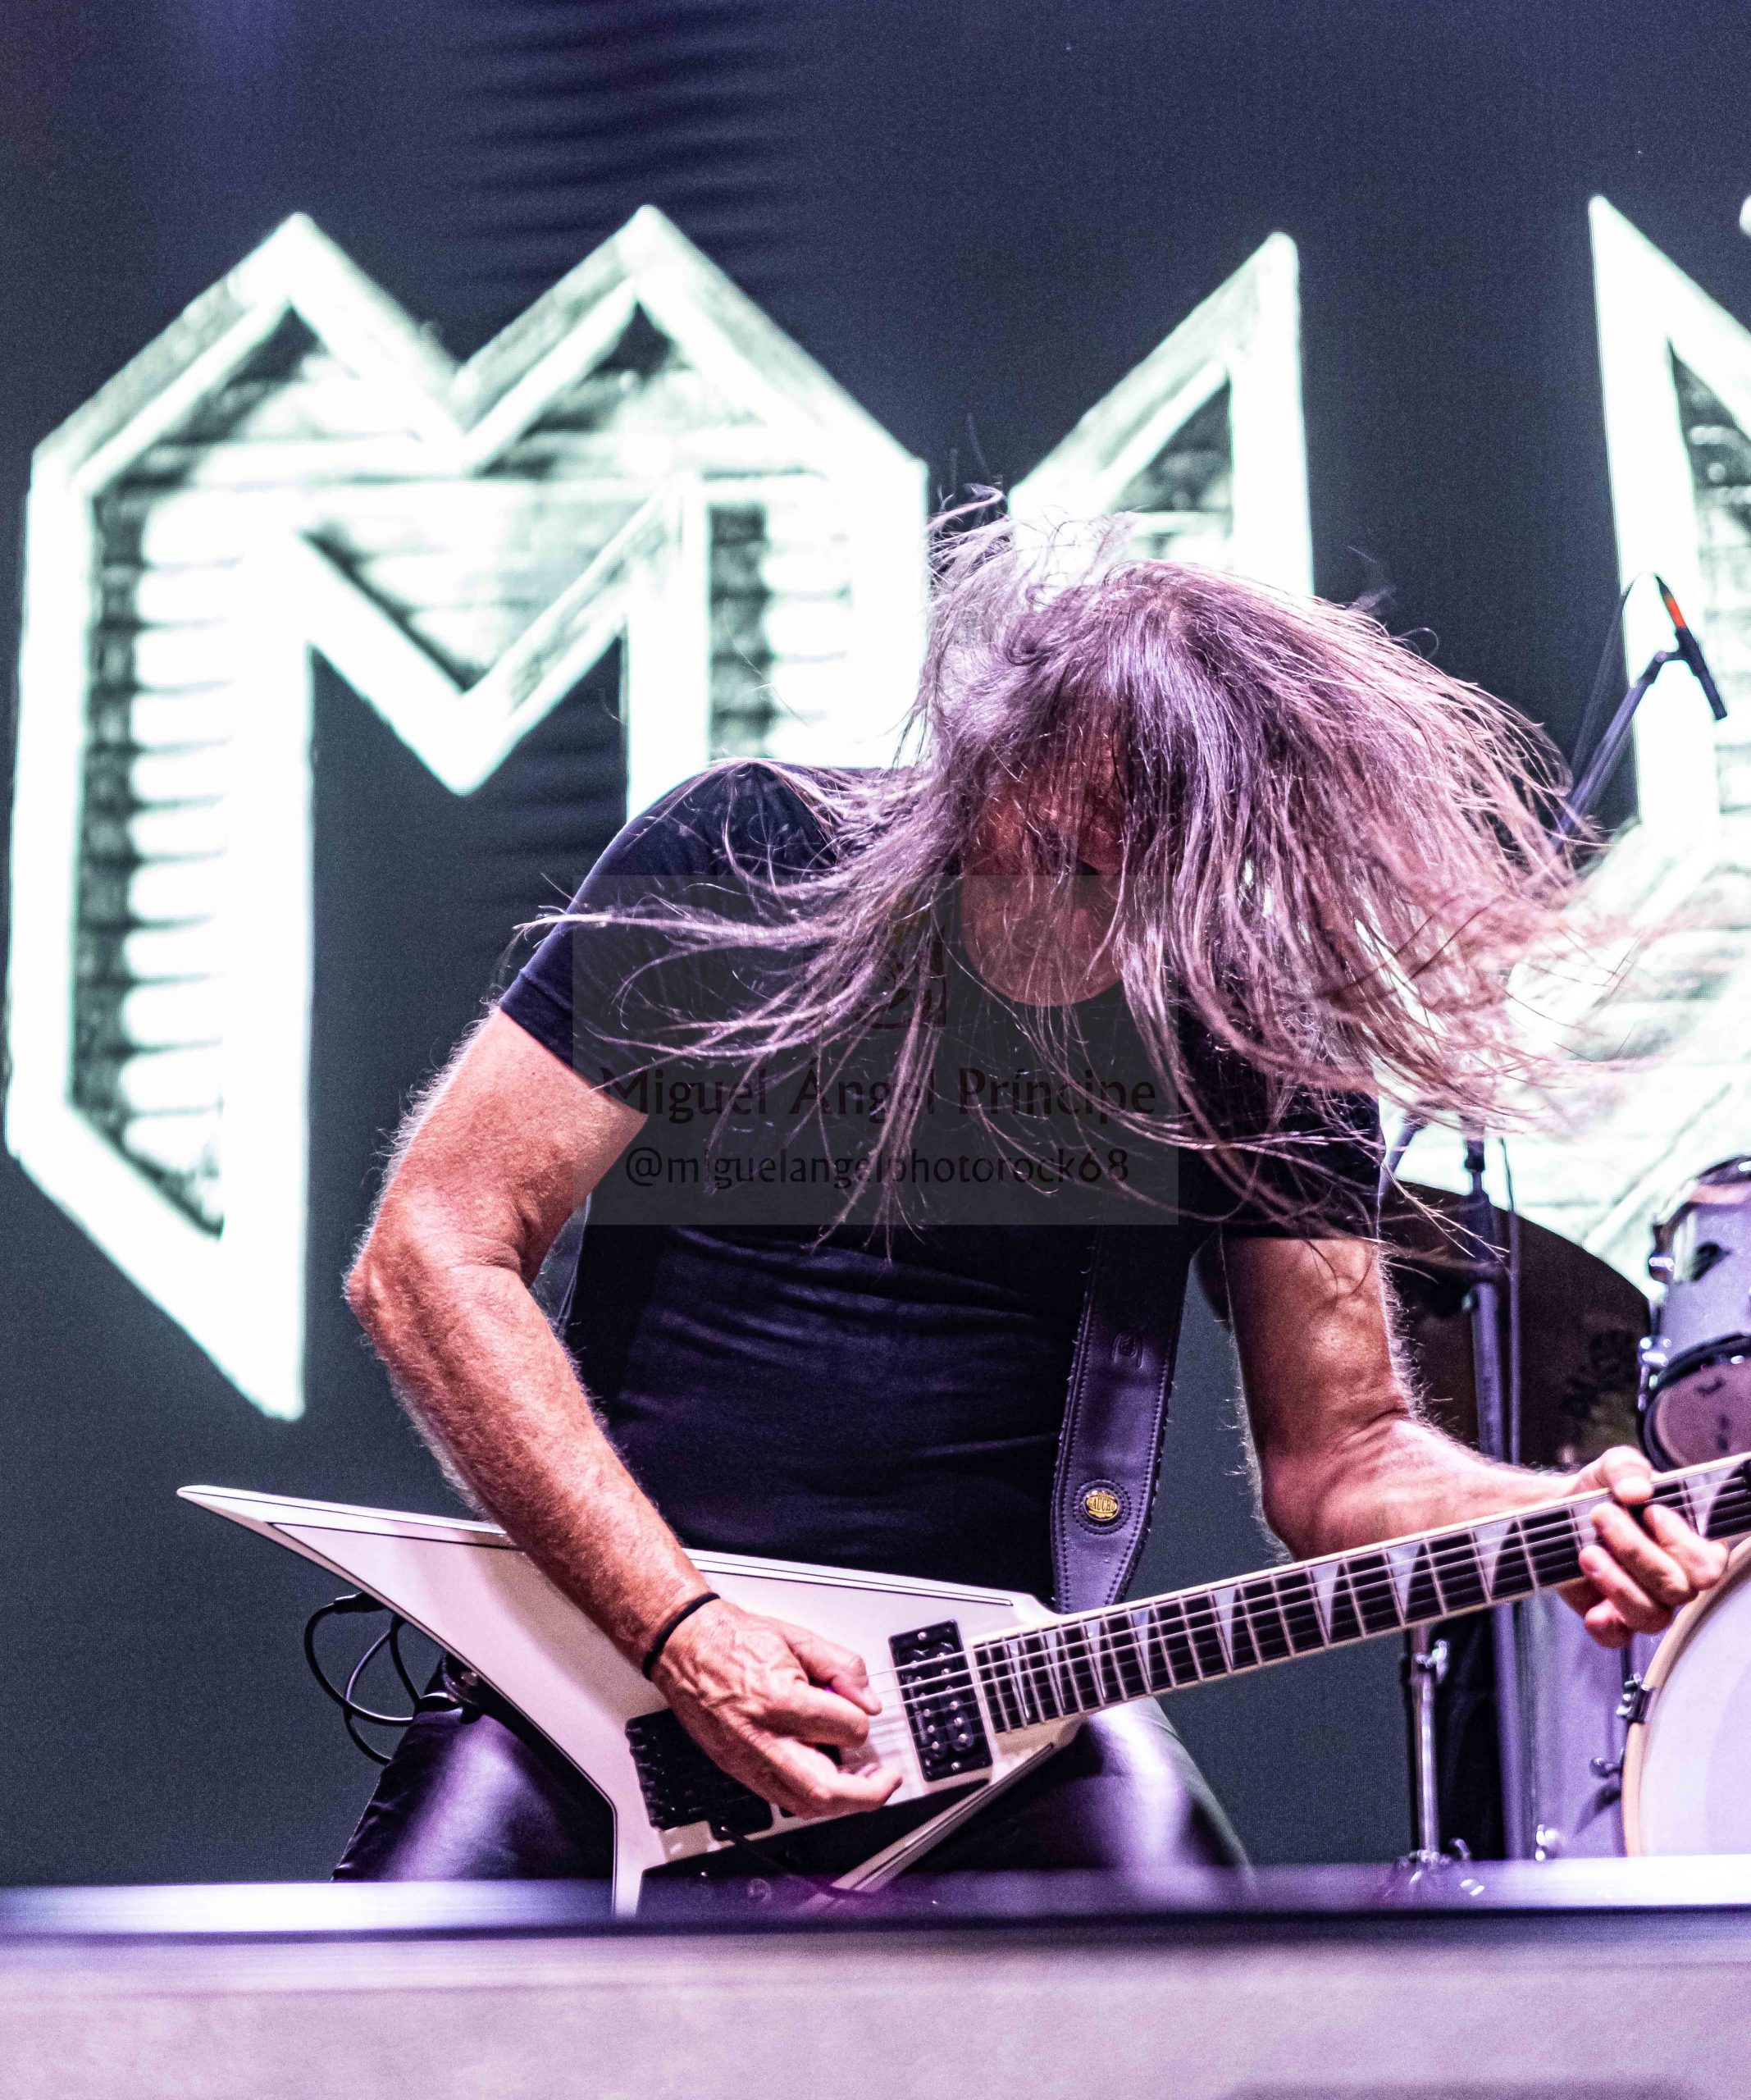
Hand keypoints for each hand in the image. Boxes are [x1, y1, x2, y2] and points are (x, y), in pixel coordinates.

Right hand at [650, 1598, 903, 1818]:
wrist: (685, 1648)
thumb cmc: (732, 1640)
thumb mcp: (797, 1638)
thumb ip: (842, 1666)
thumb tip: (868, 1700)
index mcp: (780, 1700)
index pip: (846, 1728)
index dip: (862, 1718)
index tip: (862, 1708)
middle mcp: (763, 1739)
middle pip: (826, 1791)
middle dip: (867, 1792)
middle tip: (887, 1778)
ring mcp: (748, 1761)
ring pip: (806, 1806)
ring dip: (843, 1801)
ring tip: (864, 1781)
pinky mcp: (739, 1771)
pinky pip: (784, 1800)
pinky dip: (814, 1798)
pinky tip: (828, 1779)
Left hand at [1559, 1445, 1729, 1648]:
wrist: (1560, 1509)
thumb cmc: (1602, 1490)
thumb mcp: (1613, 1466)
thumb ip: (1628, 1467)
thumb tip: (1636, 1488)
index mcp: (1690, 1543)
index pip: (1708, 1564)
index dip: (1682, 1544)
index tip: (1651, 1512)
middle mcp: (1676, 1577)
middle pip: (1677, 1589)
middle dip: (1636, 1551)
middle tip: (1601, 1516)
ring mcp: (1648, 1601)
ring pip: (1652, 1616)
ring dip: (1617, 1583)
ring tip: (1587, 1551)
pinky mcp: (1614, 1618)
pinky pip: (1619, 1638)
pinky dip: (1605, 1625)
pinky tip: (1591, 1606)